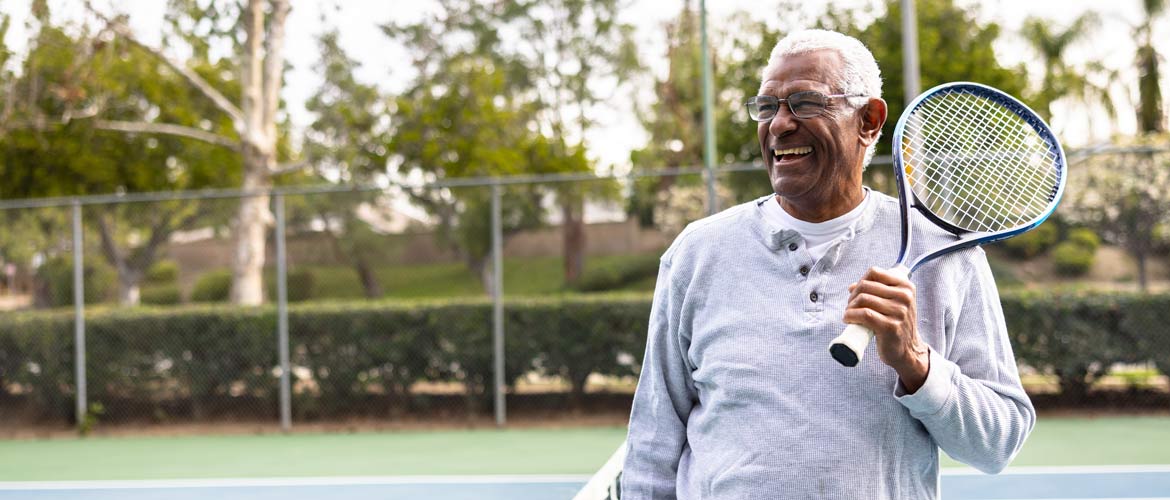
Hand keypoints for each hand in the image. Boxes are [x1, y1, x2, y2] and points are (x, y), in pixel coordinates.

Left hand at [843, 266, 929, 391]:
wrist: (908, 350)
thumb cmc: (896, 324)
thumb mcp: (894, 303)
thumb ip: (877, 292)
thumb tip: (852, 286)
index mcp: (906, 287)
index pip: (874, 272)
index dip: (860, 281)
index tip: (856, 293)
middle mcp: (905, 297)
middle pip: (865, 286)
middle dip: (852, 296)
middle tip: (850, 307)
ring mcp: (899, 312)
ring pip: (863, 299)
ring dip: (850, 307)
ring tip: (849, 314)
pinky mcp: (890, 327)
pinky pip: (864, 314)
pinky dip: (851, 315)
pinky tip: (848, 319)